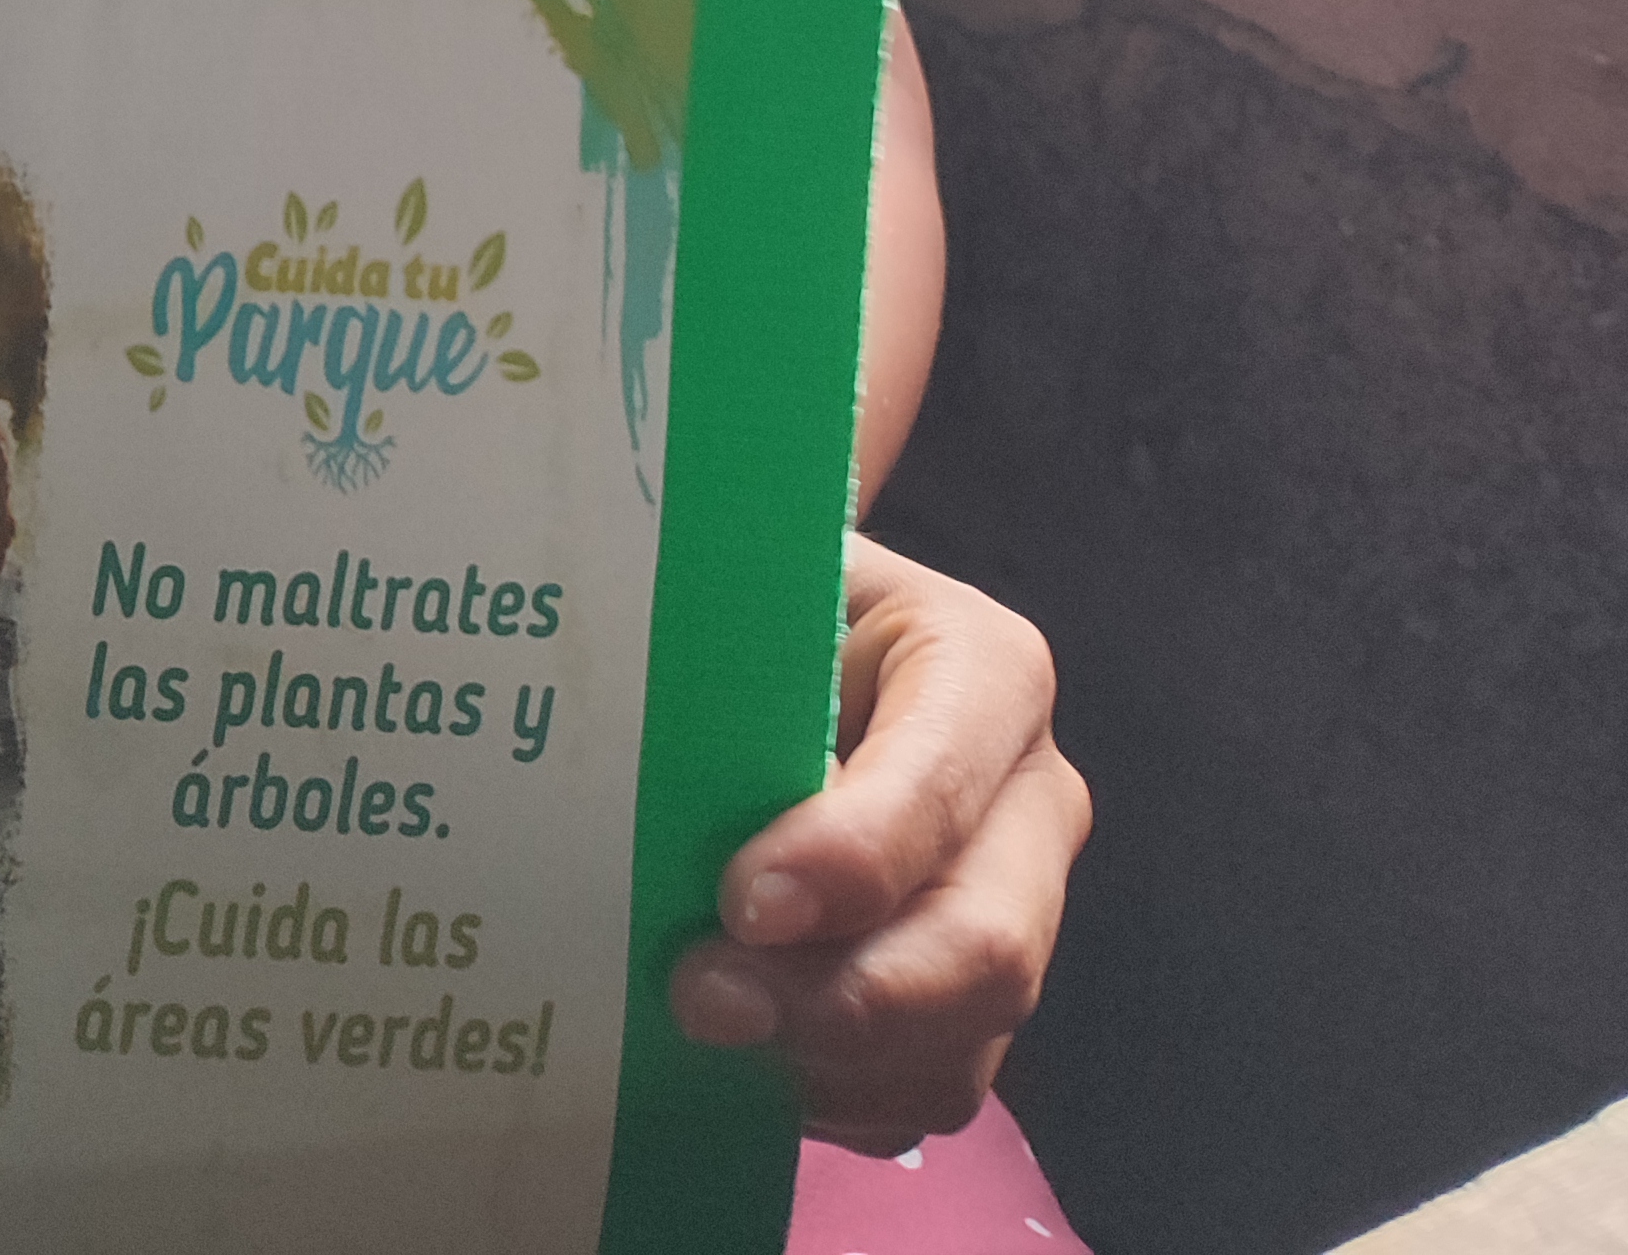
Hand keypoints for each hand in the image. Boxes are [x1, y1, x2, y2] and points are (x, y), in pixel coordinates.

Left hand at [669, 534, 1088, 1153]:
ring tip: (699, 1036)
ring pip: (961, 1040)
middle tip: (701, 999)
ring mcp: (1014, 914)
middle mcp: (1029, 803)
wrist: (784, 675)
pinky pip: (925, 1092)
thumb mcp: (757, 594)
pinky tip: (739, 1063)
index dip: (855, 855)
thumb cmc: (762, 618)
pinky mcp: (974, 1005)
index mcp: (986, 672)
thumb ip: (735, 640)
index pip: (943, 777)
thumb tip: (661, 712)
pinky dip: (830, 1097)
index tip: (742, 901)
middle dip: (842, 994)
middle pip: (986, 941)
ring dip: (825, 1061)